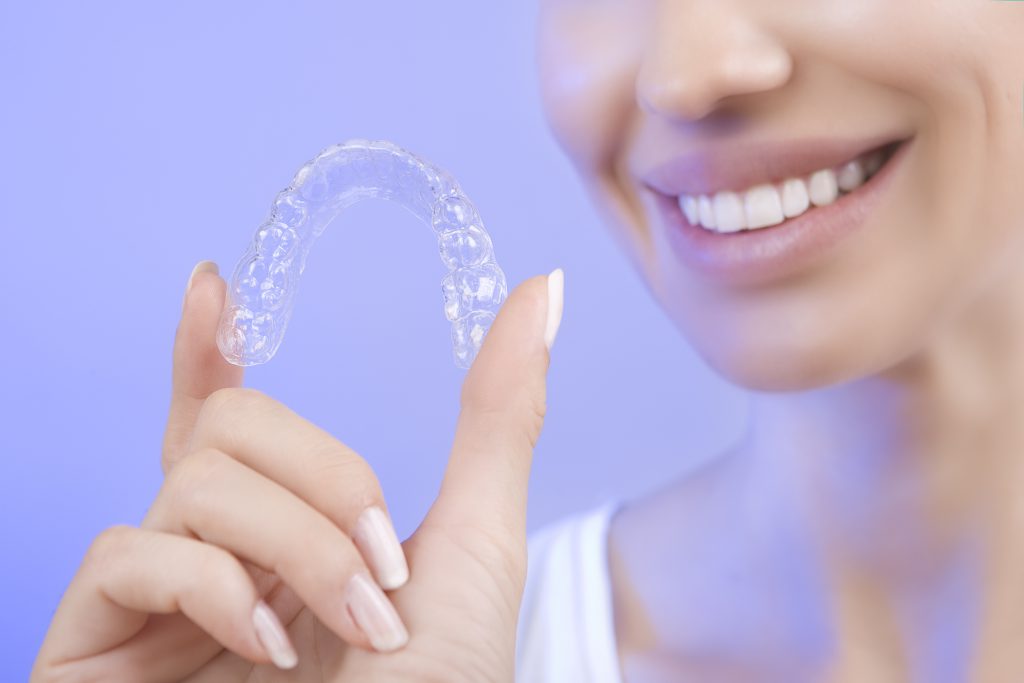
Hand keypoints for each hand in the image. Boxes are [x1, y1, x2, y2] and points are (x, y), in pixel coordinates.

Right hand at [31, 261, 562, 681]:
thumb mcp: (475, 542)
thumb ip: (499, 414)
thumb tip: (543, 287)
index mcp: (288, 537)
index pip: (227, 425)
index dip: (208, 353)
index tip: (215, 286)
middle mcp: (216, 560)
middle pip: (229, 431)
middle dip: (324, 474)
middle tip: (381, 559)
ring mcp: (155, 609)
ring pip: (194, 481)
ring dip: (296, 539)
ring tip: (354, 621)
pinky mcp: (92, 652)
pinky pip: (129, 551)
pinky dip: (218, 583)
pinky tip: (269, 644)